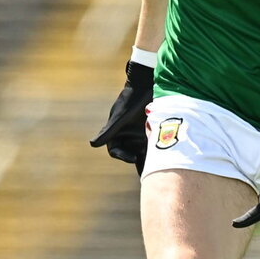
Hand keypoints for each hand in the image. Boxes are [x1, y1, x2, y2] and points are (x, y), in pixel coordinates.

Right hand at [90, 60, 152, 174]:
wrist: (148, 84)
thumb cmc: (131, 99)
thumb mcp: (120, 117)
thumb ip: (108, 131)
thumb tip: (92, 144)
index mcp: (116, 132)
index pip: (115, 150)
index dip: (122, 156)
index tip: (133, 158)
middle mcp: (127, 134)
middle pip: (130, 153)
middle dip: (138, 162)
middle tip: (148, 174)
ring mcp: (139, 132)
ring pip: (143, 151)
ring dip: (150, 159)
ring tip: (160, 168)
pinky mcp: (152, 130)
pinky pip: (154, 144)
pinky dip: (158, 151)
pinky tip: (167, 157)